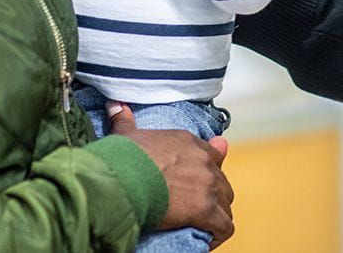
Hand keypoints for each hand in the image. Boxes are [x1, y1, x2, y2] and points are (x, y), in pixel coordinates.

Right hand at [108, 103, 233, 247]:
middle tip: (197, 206)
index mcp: (186, 141)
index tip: (196, 182)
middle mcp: (202, 160)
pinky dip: (218, 235)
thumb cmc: (123, 158)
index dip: (205, 169)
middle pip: (221, 179)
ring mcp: (207, 185)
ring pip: (226, 202)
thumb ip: (124, 120)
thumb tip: (115, 103)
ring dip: (218, 214)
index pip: (211, 153)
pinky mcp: (206, 210)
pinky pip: (225, 226)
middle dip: (213, 193)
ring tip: (203, 225)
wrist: (124, 181)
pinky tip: (207, 240)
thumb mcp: (126, 135)